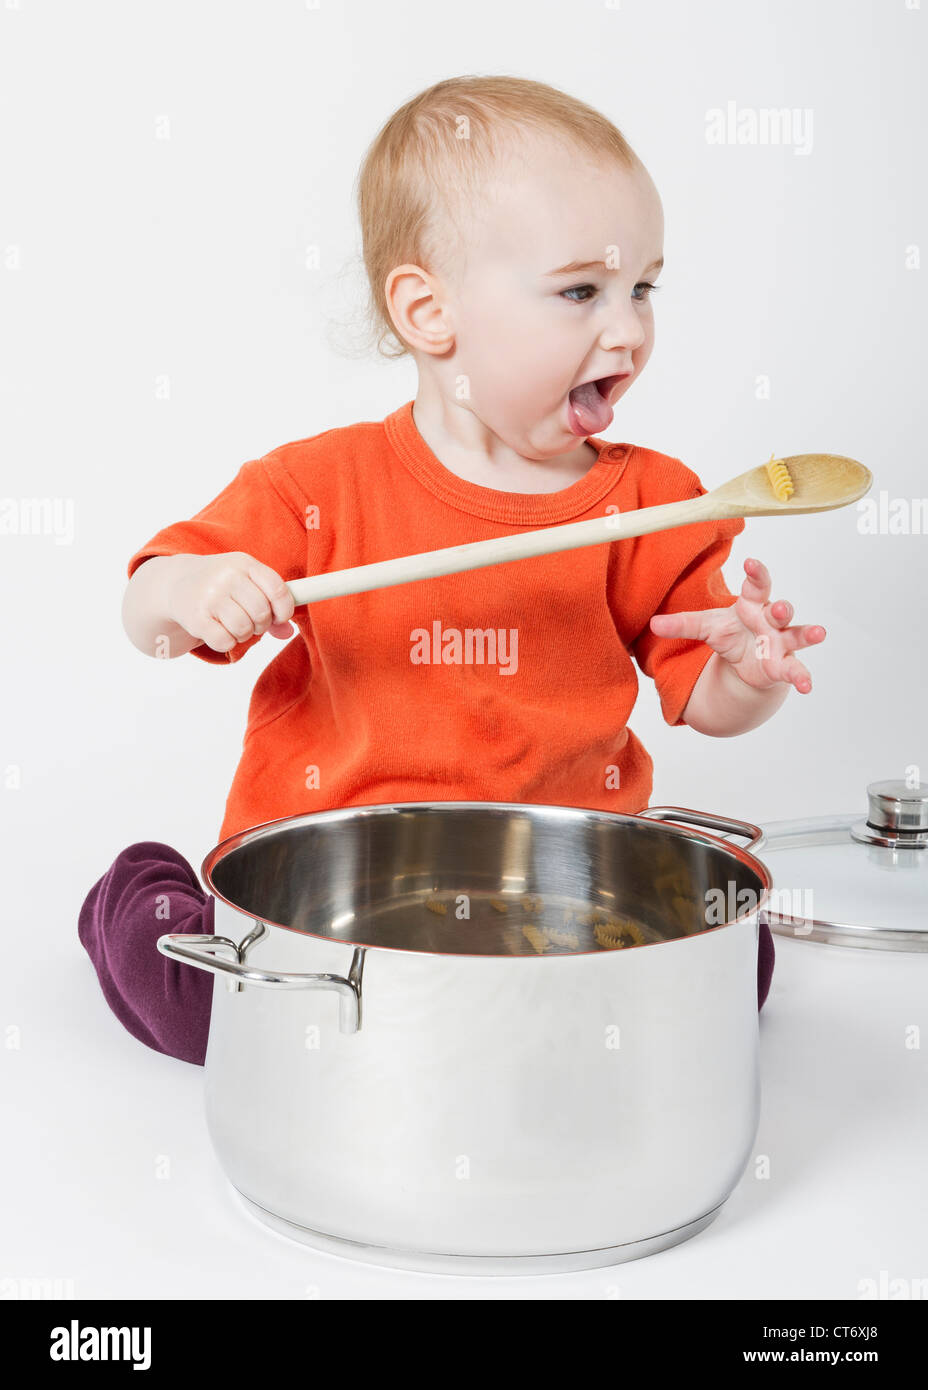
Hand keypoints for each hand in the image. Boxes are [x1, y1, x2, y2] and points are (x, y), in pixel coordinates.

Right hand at [167, 552, 294, 654]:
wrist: (177, 583)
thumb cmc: (222, 586)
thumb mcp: (247, 584)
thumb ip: (271, 605)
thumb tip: (288, 632)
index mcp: (244, 563)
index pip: (278, 590)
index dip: (284, 610)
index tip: (279, 617)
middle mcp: (227, 576)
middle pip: (262, 613)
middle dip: (261, 624)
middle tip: (250, 621)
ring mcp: (210, 596)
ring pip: (244, 629)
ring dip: (243, 635)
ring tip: (234, 625)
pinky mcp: (195, 617)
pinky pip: (224, 641)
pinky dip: (227, 643)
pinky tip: (220, 632)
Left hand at [648, 557, 825, 693]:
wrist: (746, 662)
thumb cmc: (731, 634)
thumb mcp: (706, 627)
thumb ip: (681, 624)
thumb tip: (652, 624)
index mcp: (752, 605)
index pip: (757, 585)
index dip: (757, 573)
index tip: (752, 563)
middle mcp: (770, 620)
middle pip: (780, 609)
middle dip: (780, 608)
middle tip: (777, 608)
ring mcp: (781, 642)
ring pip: (797, 634)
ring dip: (808, 634)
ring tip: (819, 633)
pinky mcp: (783, 665)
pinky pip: (795, 670)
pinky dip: (802, 677)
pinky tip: (807, 686)